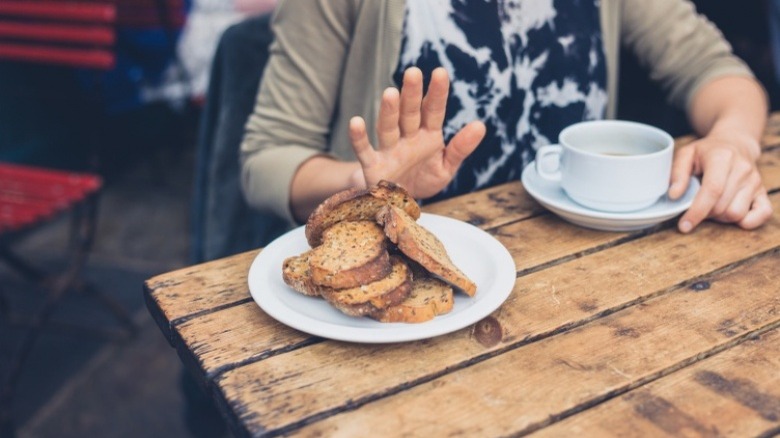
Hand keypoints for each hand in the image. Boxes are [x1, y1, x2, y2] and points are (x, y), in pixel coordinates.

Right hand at [348, 67, 485, 198]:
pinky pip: (364, 151)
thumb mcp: (446, 167)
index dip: (437, 93)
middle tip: (413, 72)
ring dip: (389, 111)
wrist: (399, 204)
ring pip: (388, 127)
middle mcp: (407, 138)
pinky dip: (359, 138)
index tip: (440, 72)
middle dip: (411, 94)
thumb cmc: (423, 179)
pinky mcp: (373, 166)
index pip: (433, 111)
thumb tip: (481, 125)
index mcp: (428, 135)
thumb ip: (461, 148)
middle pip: (409, 113)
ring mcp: (389, 150)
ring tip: (391, 93)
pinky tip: (356, 122)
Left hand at [668, 133, 771, 232]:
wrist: (735, 143)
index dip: (697, 211)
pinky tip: (731, 214)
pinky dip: (746, 221)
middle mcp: (742, 170)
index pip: (713, 190)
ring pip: (736, 214)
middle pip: (722, 207)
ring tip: (712, 205)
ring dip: (720, 217)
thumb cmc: (707, 151)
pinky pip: (762, 214)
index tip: (684, 225)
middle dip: (705, 213)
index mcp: (722, 157)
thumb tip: (674, 196)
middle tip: (697, 205)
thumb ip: (677, 173)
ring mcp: (755, 181)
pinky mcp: (763, 191)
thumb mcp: (686, 154)